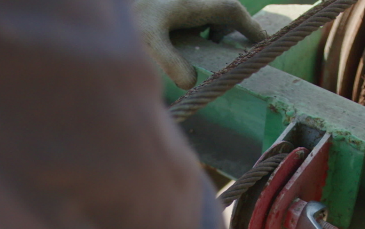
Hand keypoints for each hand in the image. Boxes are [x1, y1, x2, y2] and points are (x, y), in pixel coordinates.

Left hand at [133, 0, 267, 89]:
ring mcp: (179, 3)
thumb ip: (170, 62)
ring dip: (213, 28)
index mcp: (189, 3)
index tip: (263, 42)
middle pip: (222, 10)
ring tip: (205, 48)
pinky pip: (193, 15)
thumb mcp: (147, 41)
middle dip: (232, 28)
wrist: (101, 10)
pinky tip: (183, 43)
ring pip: (208, 12)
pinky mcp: (170, 9)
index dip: (250, 26)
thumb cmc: (125, 19)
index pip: (230, 11)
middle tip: (233, 50)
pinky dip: (198, 28)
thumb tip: (191, 83)